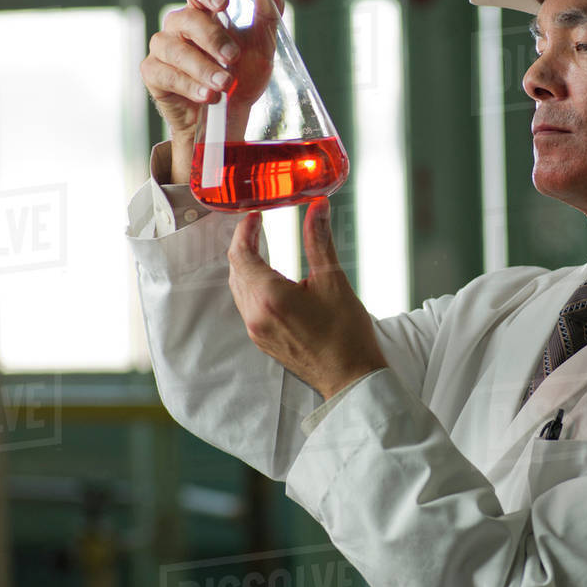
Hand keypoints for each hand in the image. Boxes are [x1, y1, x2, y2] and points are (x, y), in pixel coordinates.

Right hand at [141, 0, 284, 183]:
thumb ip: (267, 16)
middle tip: (233, 57)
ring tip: (224, 84)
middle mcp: (180, 25)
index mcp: (204, 11)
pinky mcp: (153, 73)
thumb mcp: (263, 49)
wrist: (228, 119)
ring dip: (203, 68)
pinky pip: (165, 73)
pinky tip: (207, 96)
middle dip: (212, 38)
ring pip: (175, 48)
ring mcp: (163, 48)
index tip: (223, 4)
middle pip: (187, 18)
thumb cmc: (243, 78)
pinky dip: (189, 86)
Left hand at [227, 198, 386, 399]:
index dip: (245, 231)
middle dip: (244, 246)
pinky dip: (253, 286)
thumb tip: (317, 208)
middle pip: (236, 270)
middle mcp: (255, 315)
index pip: (241, 254)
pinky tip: (270, 281)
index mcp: (270, 297)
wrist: (350, 378)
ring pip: (239, 289)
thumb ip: (319, 241)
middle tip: (258, 227)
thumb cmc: (346, 332)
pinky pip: (247, 306)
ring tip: (262, 249)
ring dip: (246, 266)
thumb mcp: (333, 280)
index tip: (255, 216)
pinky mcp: (262, 341)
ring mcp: (256, 331)